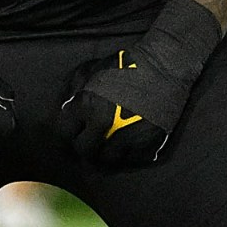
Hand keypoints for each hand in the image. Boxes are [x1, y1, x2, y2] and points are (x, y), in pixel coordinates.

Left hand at [58, 0, 222, 167]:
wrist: (163, 65)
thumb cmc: (125, 65)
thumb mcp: (91, 69)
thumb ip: (72, 90)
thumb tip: (63, 111)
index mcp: (86, 104)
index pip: (64, 134)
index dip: (66, 136)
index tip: (71, 136)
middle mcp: (104, 123)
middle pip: (84, 151)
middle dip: (84, 147)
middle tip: (89, 144)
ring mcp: (126, 135)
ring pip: (106, 160)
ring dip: (104, 155)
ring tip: (107, 147)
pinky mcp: (147, 143)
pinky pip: (130, 161)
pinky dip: (126, 157)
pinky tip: (126, 147)